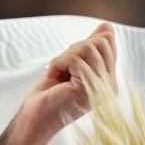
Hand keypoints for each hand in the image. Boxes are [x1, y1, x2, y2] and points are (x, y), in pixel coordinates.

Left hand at [0, 22, 117, 144]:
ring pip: (89, 49)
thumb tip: (107, 26)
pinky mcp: (89, 90)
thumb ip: (90, 48)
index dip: (83, 42)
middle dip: (75, 47)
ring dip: (64, 56)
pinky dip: (58, 63)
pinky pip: (76, 61)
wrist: (34, 118)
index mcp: (108, 79)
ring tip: (55, 71)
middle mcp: (110, 85)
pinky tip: (51, 75)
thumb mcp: (71, 65)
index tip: (67, 61)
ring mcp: (102, 89)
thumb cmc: (49, 94)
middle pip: (102, 42)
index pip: (108, 42)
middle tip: (61, 65)